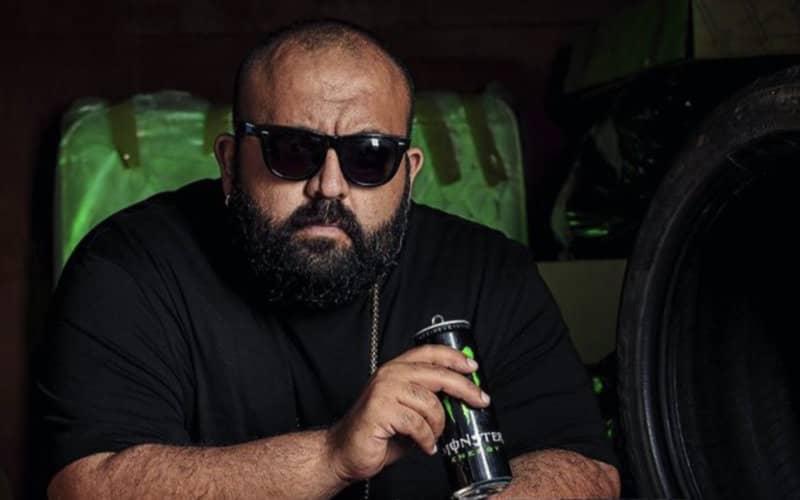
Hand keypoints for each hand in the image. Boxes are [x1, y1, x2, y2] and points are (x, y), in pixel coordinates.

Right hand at [325, 344, 489, 482]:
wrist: (344, 451)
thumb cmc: (377, 432)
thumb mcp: (408, 410)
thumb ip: (428, 400)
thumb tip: (461, 400)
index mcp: (396, 369)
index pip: (428, 353)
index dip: (454, 357)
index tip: (473, 367)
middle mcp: (389, 375)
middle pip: (437, 374)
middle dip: (464, 388)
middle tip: (480, 401)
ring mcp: (384, 391)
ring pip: (430, 403)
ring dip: (438, 425)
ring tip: (433, 437)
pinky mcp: (380, 410)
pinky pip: (418, 424)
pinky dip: (426, 439)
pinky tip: (424, 446)